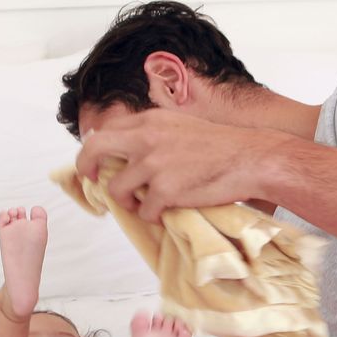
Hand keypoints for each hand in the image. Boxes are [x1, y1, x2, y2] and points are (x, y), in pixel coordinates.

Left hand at [75, 108, 276, 221]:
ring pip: (116, 189)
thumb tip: (127, 148)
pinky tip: (166, 212)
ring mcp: (154, 164)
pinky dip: (152, 216)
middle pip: (95, 149)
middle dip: (86, 167)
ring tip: (142, 205)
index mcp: (150, 120)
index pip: (106, 130)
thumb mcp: (180, 125)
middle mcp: (146, 138)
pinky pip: (144, 211)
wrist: (250, 158)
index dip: (95, 149)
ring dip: (126, 202)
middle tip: (91, 180)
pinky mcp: (166, 190)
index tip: (96, 163)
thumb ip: (153, 133)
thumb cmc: (221, 145)